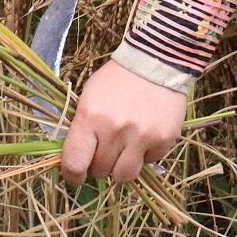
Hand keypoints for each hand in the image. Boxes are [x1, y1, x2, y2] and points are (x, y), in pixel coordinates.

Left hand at [60, 60, 187, 185]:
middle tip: (105, 150)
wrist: (155, 60)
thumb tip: (77, 161)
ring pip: (124, 176)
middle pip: (100, 171)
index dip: (72, 175)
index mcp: (90, 117)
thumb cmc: (116, 80)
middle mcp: (115, 129)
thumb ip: (82, 129)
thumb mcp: (89, 97)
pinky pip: (149, 163)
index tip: (76, 175)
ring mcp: (141, 136)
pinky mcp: (164, 139)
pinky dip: (144, 154)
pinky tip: (145, 134)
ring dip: (120, 167)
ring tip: (124, 149)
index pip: (74, 163)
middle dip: (99, 165)